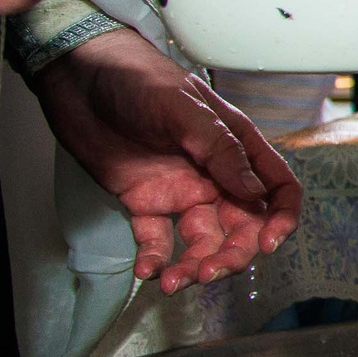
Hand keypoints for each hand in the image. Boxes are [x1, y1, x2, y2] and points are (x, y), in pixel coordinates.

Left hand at [27, 29, 303, 291]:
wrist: (78, 75)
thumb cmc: (138, 79)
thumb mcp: (185, 110)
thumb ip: (221, 152)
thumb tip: (256, 194)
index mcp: (236, 148)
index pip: (275, 189)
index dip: (279, 218)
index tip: (267, 243)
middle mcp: (215, 174)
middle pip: (240, 225)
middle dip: (231, 254)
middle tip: (210, 272)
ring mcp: (180, 191)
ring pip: (202, 240)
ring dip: (194, 265)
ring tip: (173, 281)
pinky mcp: (143, 202)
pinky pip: (157, 239)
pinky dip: (155, 259)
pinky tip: (147, 271)